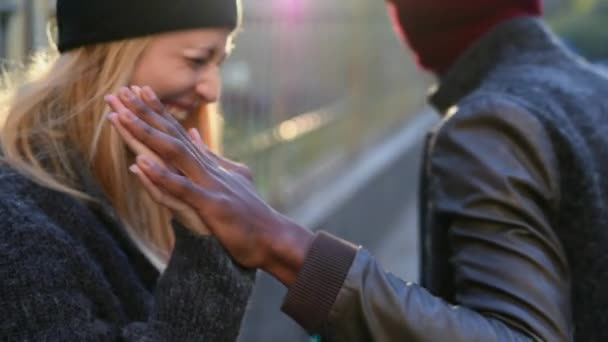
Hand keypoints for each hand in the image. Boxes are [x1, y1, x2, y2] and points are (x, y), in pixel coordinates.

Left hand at [105, 86, 313, 283]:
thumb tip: (191, 132)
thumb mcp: (231, 176)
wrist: (274, 237)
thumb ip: (210, 155)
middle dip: (144, 113)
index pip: (177, 132)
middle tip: (119, 90)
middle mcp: (206, 168)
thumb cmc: (251, 212)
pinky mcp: (211, 205)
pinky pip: (181, 189)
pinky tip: (140, 163)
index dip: (156, 111)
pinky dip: (161, 176)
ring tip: (121, 116)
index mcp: (208, 164)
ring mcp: (209, 185)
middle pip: (170, 135)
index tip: (136, 89)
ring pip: (172, 154)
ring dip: (145, 134)